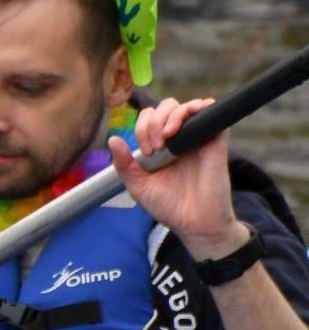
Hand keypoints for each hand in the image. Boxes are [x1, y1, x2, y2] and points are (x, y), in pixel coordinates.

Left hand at [108, 97, 249, 259]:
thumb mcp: (138, 186)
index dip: (142, 128)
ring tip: (166, 137)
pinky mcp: (216, 139)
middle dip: (153, 121)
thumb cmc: (168, 206)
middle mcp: (180, 139)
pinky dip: (198, 108)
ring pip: (185, 107)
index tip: (146, 152)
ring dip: (171, 116)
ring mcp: (198, 138)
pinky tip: (186, 122)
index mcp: (160, 147)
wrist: (195, 222)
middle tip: (154, 147)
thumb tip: (113, 139)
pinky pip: (211, 112)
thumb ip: (124, 164)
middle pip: (166, 107)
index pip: (148, 119)